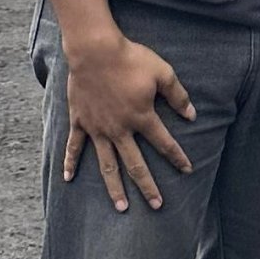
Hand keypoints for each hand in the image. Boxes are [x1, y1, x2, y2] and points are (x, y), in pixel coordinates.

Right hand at [62, 33, 194, 211]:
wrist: (95, 51)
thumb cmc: (131, 59)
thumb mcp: (163, 73)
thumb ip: (178, 96)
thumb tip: (192, 115)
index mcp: (142, 117)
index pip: (164, 143)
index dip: (177, 157)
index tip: (187, 170)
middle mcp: (120, 129)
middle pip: (136, 164)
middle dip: (148, 186)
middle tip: (156, 206)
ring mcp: (97, 128)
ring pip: (107, 164)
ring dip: (114, 187)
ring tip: (120, 207)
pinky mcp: (79, 122)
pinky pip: (74, 147)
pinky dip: (71, 163)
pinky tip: (68, 179)